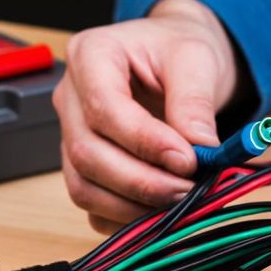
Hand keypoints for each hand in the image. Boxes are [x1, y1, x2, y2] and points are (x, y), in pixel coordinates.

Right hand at [53, 0, 240, 231]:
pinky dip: (126, 220)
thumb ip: (195, 103)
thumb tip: (199, 150)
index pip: (103, 107)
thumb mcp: (196, 60)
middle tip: (189, 189)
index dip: (144, 141)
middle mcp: (70, 98)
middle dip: (141, 181)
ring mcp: (71, 136)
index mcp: (91, 55)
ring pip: (83, 186)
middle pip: (87, 153)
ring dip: (132, 206)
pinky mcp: (83, 168)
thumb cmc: (177, 51)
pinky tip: (162, 214)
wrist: (174, 60)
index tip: (187, 160)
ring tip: (180, 203)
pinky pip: (93, 206)